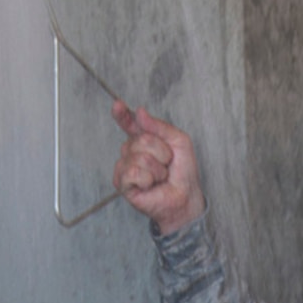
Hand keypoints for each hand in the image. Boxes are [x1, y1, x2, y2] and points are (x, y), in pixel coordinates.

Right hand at [111, 102, 205, 233]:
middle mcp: (133, 152)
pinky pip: (131, 171)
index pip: (130, 124)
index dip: (122, 115)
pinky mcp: (123, 183)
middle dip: (160, 152)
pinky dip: (147, 178)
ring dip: (156, 168)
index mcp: (145, 141)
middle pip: (140, 140)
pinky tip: (149, 185)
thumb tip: (139, 112)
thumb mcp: (179, 141)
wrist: (185, 197)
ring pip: (137, 156)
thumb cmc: (183, 173)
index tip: (117, 105)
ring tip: (160, 177)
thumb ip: (159, 126)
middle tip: (166, 164)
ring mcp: (126, 167)